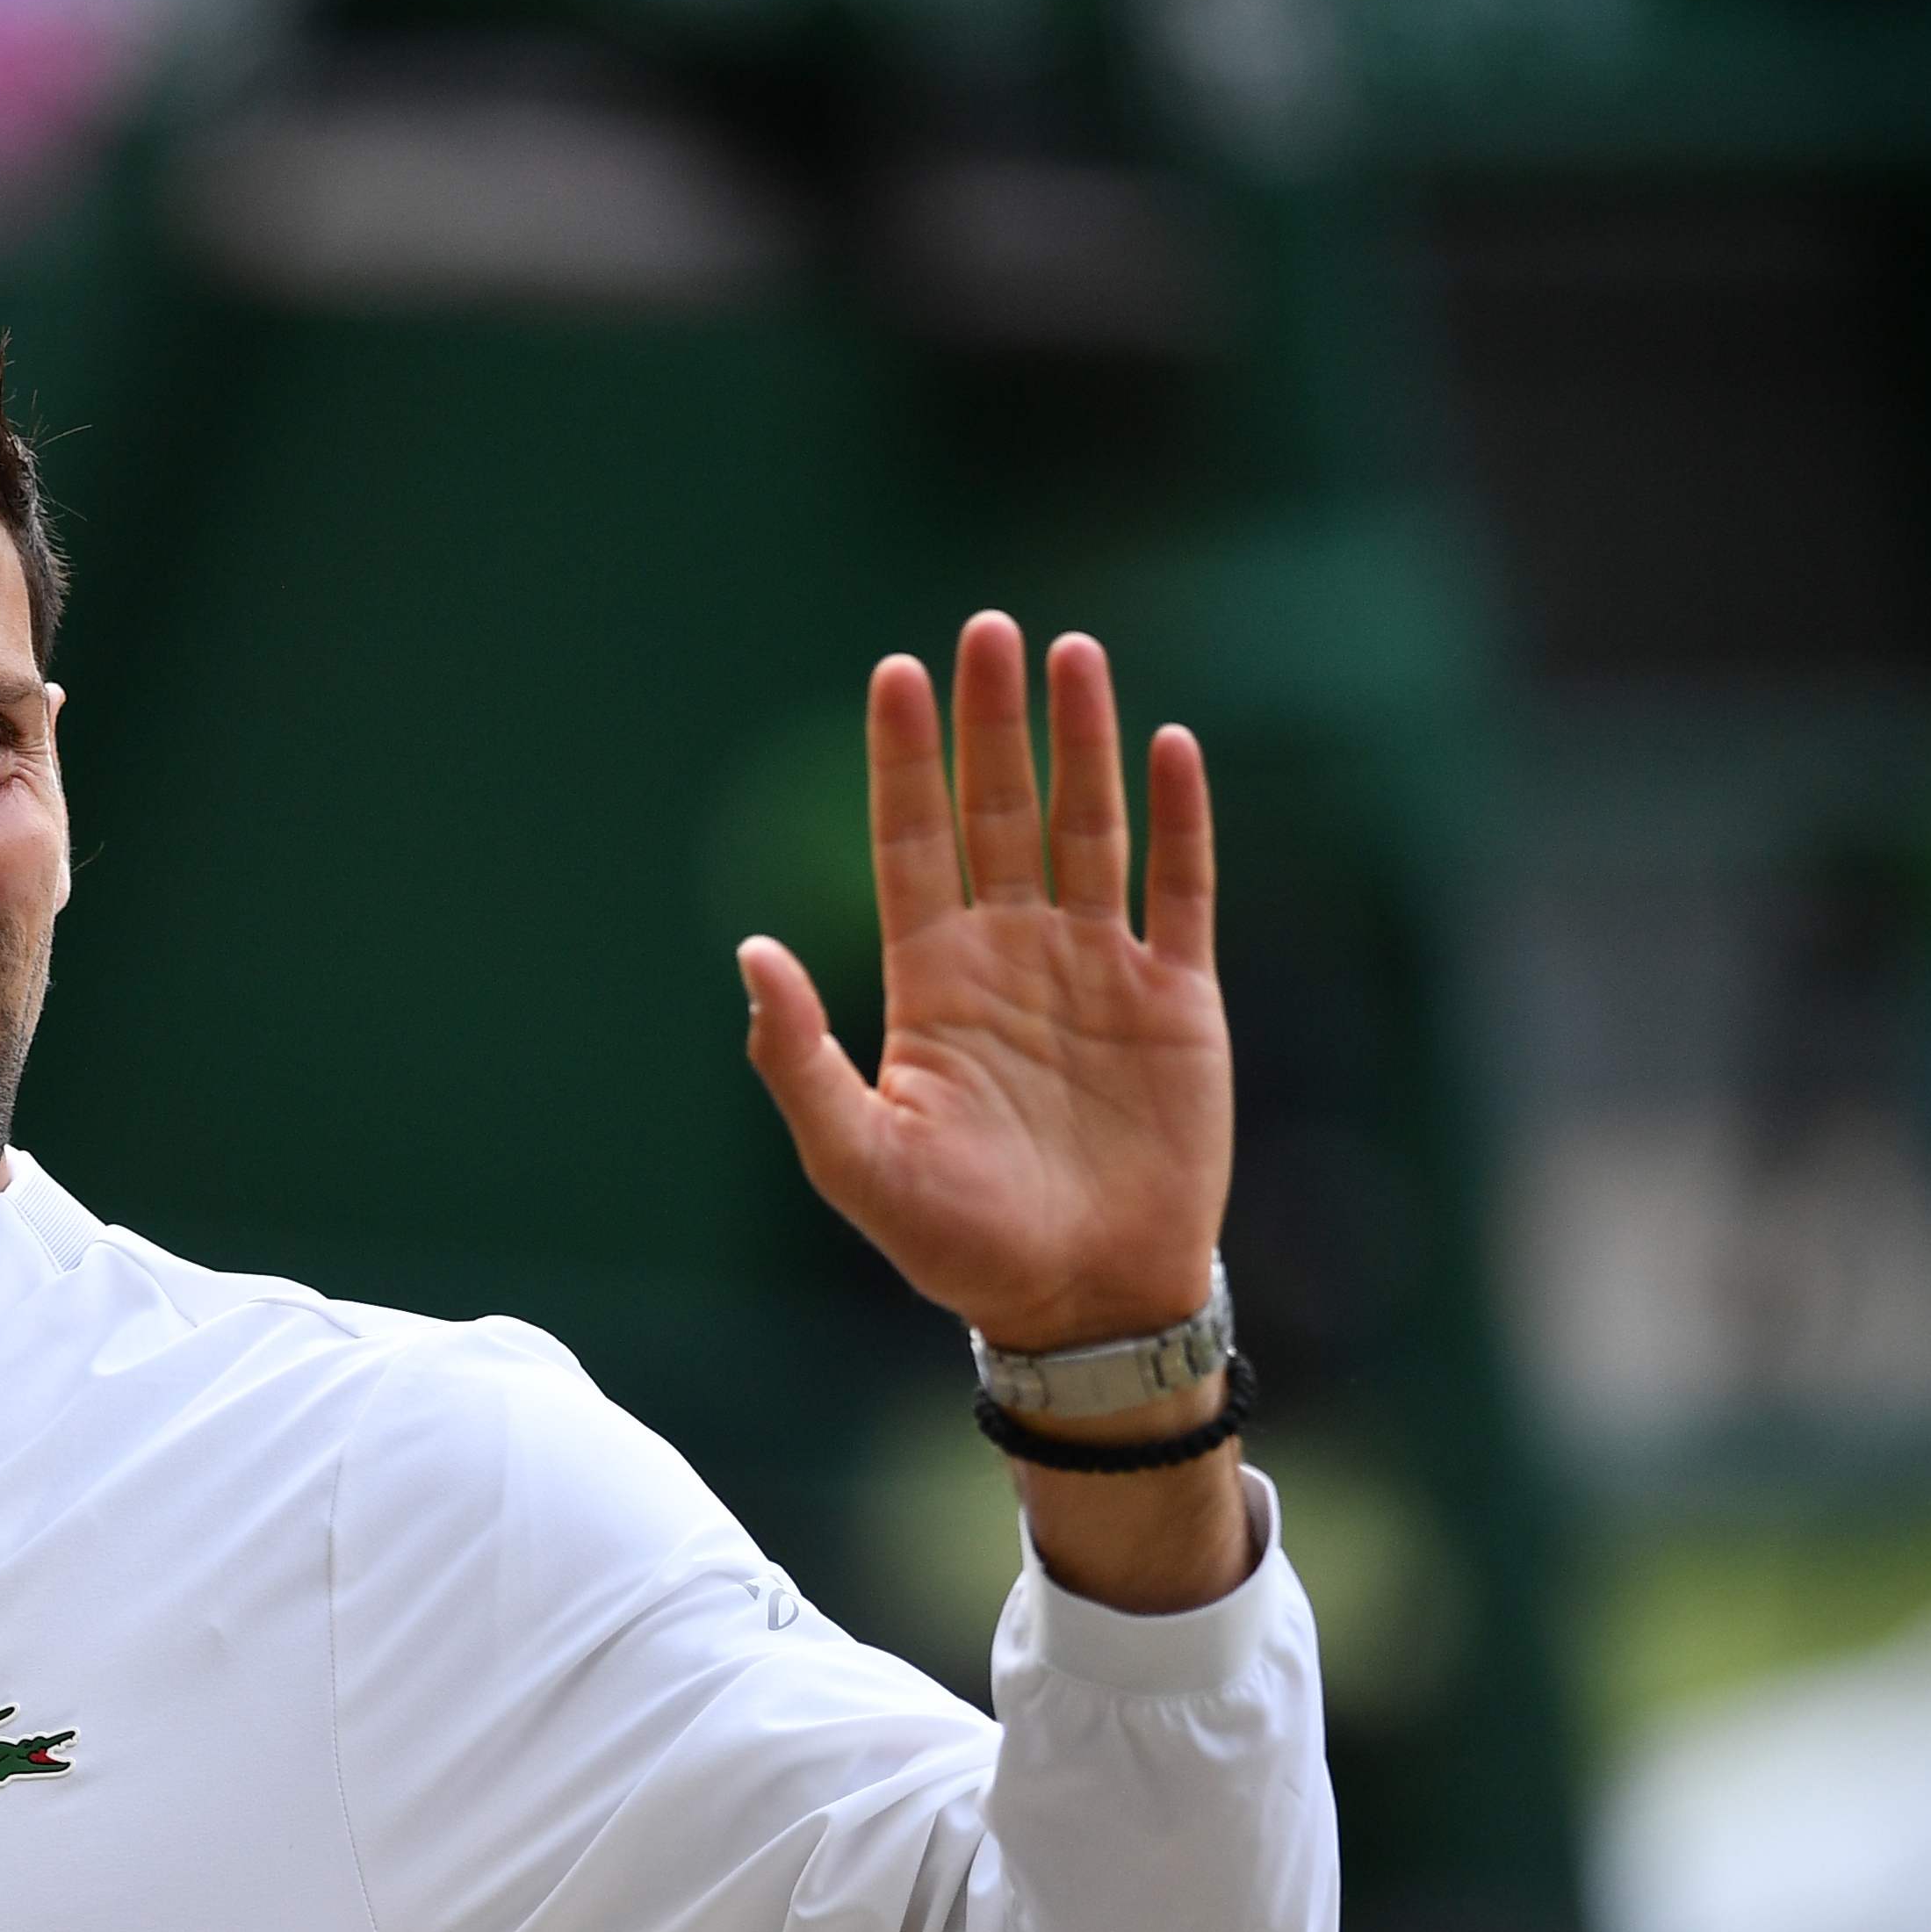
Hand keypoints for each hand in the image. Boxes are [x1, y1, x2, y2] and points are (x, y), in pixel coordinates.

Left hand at [737, 614, 1227, 1354]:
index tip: (894, 671)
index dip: (905, 759)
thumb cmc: (959, 1244)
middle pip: (999, 811)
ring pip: (1088, 828)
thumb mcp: (856, 1159)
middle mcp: (1014, 956)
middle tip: (985, 629)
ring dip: (1083, 742)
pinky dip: (1179, 819)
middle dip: (991, 721)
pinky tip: (1169, 745)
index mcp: (933, 983)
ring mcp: (1099, 971)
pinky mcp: (1178, 1001)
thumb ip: (797, 1059)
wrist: (1082, 1302)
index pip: (912, 842)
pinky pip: (1181, 889)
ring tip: (1071, 652)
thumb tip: (749, 952)